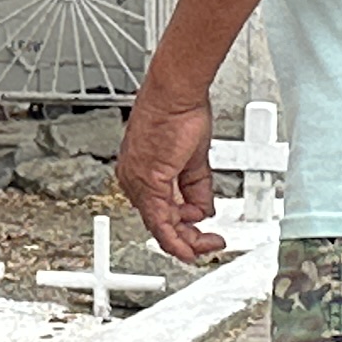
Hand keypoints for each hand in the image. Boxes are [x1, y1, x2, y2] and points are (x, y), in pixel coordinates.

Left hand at [117, 87, 229, 264]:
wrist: (176, 95)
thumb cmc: (180, 113)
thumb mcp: (193, 161)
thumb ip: (196, 189)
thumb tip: (203, 210)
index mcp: (140, 173)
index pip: (159, 211)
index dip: (183, 228)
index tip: (201, 234)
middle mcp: (133, 181)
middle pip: (160, 223)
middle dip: (188, 237)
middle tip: (208, 243)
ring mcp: (137, 183)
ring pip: (161, 227)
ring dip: (187, 240)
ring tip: (208, 242)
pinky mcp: (147, 183)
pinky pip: (161, 222)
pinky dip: (178, 238)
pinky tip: (191, 245)